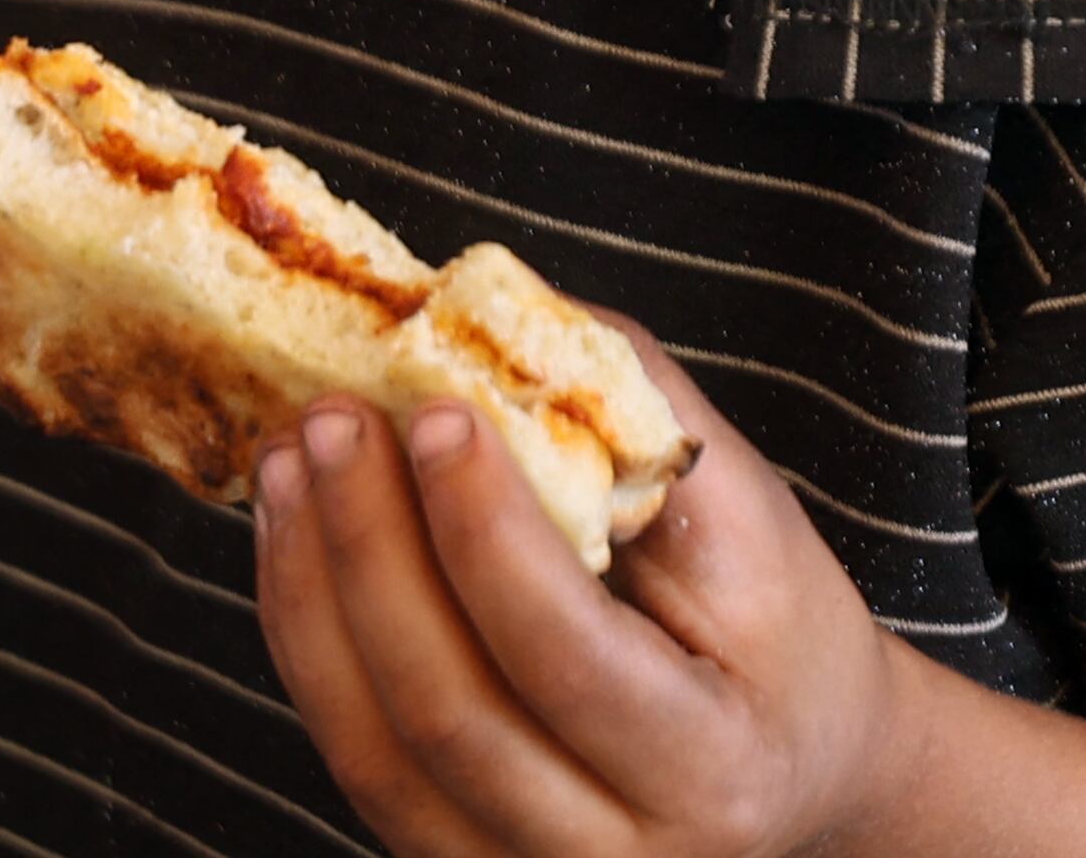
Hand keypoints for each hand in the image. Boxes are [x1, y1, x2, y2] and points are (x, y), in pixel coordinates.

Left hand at [256, 326, 912, 857]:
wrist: (799, 771)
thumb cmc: (774, 629)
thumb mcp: (748, 517)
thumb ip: (632, 413)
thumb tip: (486, 313)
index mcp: (716, 771)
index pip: (565, 658)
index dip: (483, 534)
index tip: (435, 413)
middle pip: (447, 716)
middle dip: (368, 549)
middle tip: (328, 419)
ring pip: (374, 753)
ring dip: (311, 590)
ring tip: (286, 460)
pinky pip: (355, 760)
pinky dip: (308, 639)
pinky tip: (293, 534)